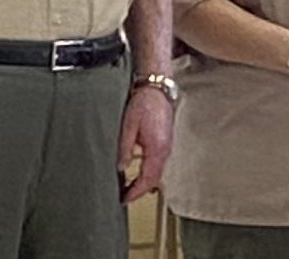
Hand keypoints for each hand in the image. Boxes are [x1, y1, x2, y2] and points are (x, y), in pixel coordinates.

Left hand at [117, 85, 174, 203]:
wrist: (159, 88)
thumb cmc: (145, 103)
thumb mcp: (129, 126)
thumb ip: (125, 149)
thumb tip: (120, 168)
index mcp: (157, 149)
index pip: (147, 179)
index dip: (136, 192)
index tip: (124, 199)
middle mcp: (165, 150)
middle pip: (154, 180)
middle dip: (139, 191)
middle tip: (124, 196)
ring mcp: (167, 147)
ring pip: (156, 173)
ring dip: (143, 183)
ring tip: (127, 187)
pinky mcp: (165, 142)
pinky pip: (157, 164)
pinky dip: (147, 173)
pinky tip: (136, 172)